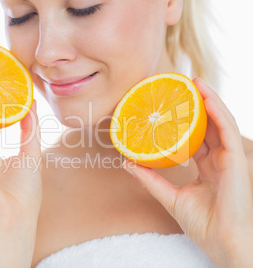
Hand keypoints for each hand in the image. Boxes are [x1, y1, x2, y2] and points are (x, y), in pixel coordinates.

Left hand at [122, 78, 252, 266]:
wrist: (222, 242)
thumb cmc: (203, 224)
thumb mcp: (170, 197)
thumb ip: (150, 180)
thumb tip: (128, 163)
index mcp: (208, 167)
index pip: (197, 137)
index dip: (185, 121)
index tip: (169, 107)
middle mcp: (220, 159)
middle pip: (207, 125)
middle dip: (195, 105)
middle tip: (178, 87)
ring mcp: (229, 158)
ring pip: (220, 121)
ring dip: (208, 99)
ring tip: (192, 82)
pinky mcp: (237, 160)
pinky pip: (227, 128)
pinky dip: (217, 110)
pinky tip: (205, 96)